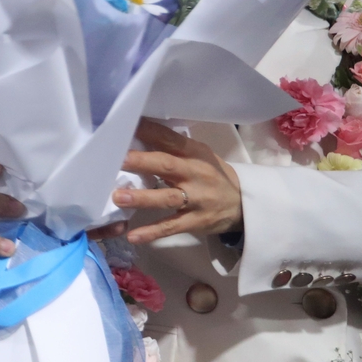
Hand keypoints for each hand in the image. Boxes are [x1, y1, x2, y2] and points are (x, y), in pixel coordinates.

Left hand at [112, 119, 242, 243]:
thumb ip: (173, 148)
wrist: (242, 204)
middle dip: (142, 162)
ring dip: (142, 198)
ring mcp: (197, 199)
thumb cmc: (210, 174)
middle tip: (118, 159)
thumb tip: (138, 134)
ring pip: (167, 198)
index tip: (125, 125)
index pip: (170, 140)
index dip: (149, 132)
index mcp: (195, 153)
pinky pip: (172, 227)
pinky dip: (152, 232)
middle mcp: (195, 174)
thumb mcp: (198, 155)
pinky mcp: (196, 221)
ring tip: (118, 197)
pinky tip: (133, 236)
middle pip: (167, 166)